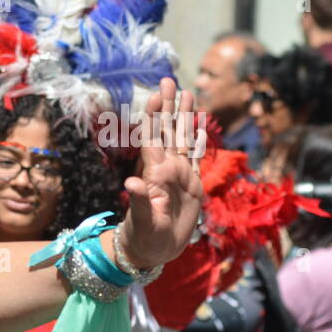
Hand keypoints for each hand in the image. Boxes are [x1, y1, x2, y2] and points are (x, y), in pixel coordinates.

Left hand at [119, 78, 204, 268]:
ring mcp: (179, 175)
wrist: (153, 251)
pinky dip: (197, 140)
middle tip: (168, 80)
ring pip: (182, 138)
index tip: (157, 94)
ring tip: (187, 92)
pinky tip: (199, 125)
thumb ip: (139, 201)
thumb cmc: (143, 238)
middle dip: (169, 106)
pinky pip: (194, 156)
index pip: (154, 138)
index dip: (156, 116)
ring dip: (184, 117)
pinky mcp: (191, 185)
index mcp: (154, 173)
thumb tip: (131, 182)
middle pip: (168, 131)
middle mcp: (166, 169)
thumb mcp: (142, 221)